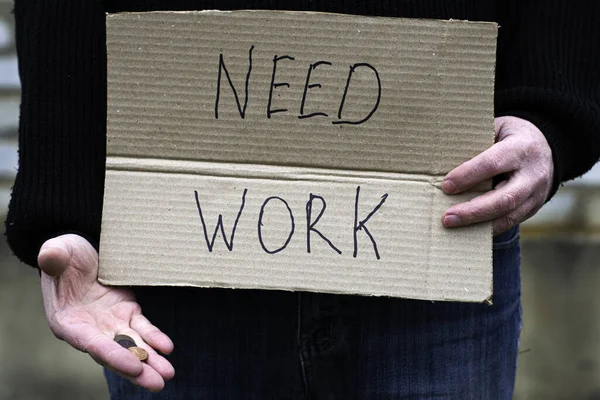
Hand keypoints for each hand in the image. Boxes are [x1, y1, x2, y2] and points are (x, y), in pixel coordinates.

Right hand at [38, 234, 174, 391]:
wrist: (81, 251)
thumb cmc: (64, 254)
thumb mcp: (58, 251)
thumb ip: (53, 257)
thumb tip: (50, 255)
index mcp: (68, 321)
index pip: (91, 344)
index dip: (113, 355)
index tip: (134, 366)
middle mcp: (90, 329)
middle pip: (115, 354)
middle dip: (136, 370)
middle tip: (157, 383)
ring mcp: (110, 322)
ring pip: (132, 346)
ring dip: (151, 361)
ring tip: (168, 375)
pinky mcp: (127, 312)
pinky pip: (143, 328)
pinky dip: (155, 338)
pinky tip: (168, 348)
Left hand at [441, 116, 553, 234]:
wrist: (547, 147)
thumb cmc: (511, 136)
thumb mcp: (496, 129)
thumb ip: (476, 143)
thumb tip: (441, 158)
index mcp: (521, 148)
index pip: (492, 164)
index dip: (468, 176)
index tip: (446, 185)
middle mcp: (532, 175)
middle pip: (503, 199)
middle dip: (473, 211)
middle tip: (446, 217)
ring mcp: (536, 194)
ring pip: (508, 216)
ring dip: (478, 224)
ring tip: (452, 225)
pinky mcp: (533, 208)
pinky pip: (510, 222)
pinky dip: (487, 229)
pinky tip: (467, 231)